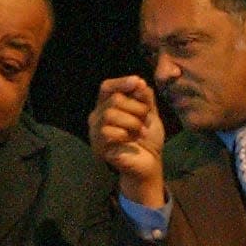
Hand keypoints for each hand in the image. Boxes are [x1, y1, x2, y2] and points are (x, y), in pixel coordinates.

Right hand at [88, 75, 166, 206]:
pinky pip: (106, 132)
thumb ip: (144, 97)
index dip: (121, 82)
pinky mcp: (98, 147)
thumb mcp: (149, 113)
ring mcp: (95, 133)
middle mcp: (97, 117)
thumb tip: (138, 82)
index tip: (138, 82)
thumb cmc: (147, 138)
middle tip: (145, 118)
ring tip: (140, 131)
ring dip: (131, 121)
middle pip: (113, 99)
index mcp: (108, 106)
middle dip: (135, 107)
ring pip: (109, 114)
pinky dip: (124, 134)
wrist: (150, 163)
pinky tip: (131, 140)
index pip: (106, 87)